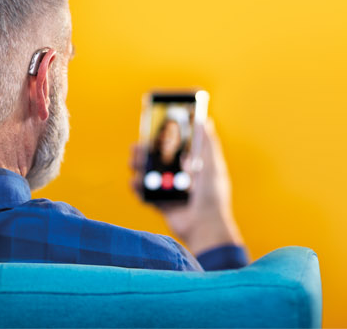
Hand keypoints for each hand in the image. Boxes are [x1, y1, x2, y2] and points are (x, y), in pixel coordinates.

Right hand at [131, 117, 242, 251]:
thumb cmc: (213, 196)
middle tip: (136, 148)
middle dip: (147, 154)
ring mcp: (172, 193)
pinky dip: (138, 189)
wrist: (205, 227)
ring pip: (151, 178)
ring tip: (133, 162)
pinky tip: (133, 182)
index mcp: (196, 168)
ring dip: (140, 169)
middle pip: (160, 163)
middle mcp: (183, 179)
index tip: (152, 131)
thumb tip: (204, 120)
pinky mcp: (164, 207)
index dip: (164, 141)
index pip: (178, 150)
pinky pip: (147, 196)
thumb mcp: (213, 166)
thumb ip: (208, 144)